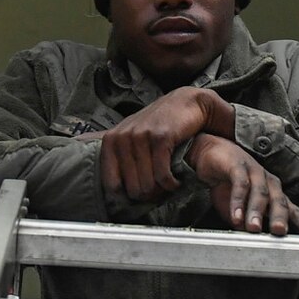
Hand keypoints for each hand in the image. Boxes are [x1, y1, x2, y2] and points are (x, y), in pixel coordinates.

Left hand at [101, 89, 231, 201]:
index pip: (111, 185)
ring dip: (162, 191)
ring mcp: (141, 136)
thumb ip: (119, 156)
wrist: (187, 104)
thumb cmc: (159, 124)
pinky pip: (163, 175)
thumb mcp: (132, 136)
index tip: (142, 193)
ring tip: (169, 185)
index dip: (128, 195)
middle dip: (149, 195)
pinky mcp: (160, 138)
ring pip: (148, 184)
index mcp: (111, 140)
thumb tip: (112, 187)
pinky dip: (172, 184)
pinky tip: (176, 181)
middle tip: (160, 191)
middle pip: (132, 188)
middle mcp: (123, 137)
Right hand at [184, 135, 298, 236]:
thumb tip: (253, 243)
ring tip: (252, 228)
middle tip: (280, 232)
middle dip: (281, 217)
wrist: (210, 155)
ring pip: (260, 193)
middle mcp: (269, 183)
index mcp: (273, 194)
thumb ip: (248, 224)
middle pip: (279, 201)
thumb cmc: (228, 184)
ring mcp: (255, 172)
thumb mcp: (241, 210)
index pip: (292, 210)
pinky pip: (240, 184)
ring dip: (256, 212)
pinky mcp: (238, 166)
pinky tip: (236, 215)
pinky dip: (238, 201)